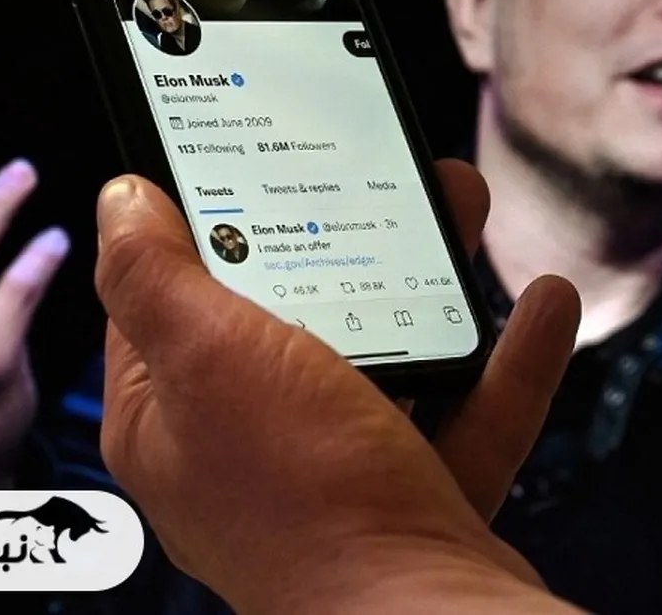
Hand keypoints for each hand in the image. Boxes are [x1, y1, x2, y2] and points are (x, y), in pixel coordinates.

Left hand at [95, 163, 582, 614]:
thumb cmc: (305, 498)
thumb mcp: (208, 356)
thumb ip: (152, 274)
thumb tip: (120, 201)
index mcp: (174, 414)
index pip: (164, 298)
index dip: (196, 224)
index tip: (239, 164)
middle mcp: (248, 443)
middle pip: (287, 313)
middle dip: (336, 238)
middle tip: (373, 172)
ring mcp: (334, 469)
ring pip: (382, 350)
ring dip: (428, 279)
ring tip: (460, 208)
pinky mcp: (413, 492)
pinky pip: (464, 408)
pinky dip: (503, 359)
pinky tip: (541, 304)